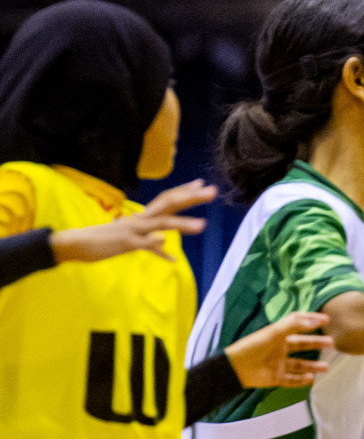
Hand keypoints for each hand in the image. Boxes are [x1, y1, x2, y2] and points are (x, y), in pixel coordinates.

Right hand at [50, 179, 216, 262]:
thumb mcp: (134, 244)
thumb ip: (154, 247)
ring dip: (181, 224)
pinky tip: (166, 245)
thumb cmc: (106, 242)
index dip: (185, 191)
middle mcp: (141, 219)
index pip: (167, 199)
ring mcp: (134, 230)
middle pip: (169, 204)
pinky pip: (142, 244)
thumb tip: (171, 256)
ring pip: (161, 224)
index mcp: (143, 217)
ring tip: (202, 225)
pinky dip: (154, 244)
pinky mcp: (125, 243)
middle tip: (211, 190)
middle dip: (191, 198)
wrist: (76, 244)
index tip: (202, 183)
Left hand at [225, 312, 334, 388]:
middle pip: (302, 345)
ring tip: (326, 367)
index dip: (311, 321)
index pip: (298, 326)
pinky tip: (311, 379)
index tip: (326, 319)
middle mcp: (280, 348)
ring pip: (300, 365)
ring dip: (313, 366)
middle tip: (332, 343)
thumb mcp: (275, 332)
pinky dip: (301, 380)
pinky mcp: (276, 378)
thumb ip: (295, 325)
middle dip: (317, 344)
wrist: (237, 367)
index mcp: (278, 335)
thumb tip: (316, 320)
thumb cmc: (255, 345)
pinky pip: (291, 379)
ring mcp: (278, 364)